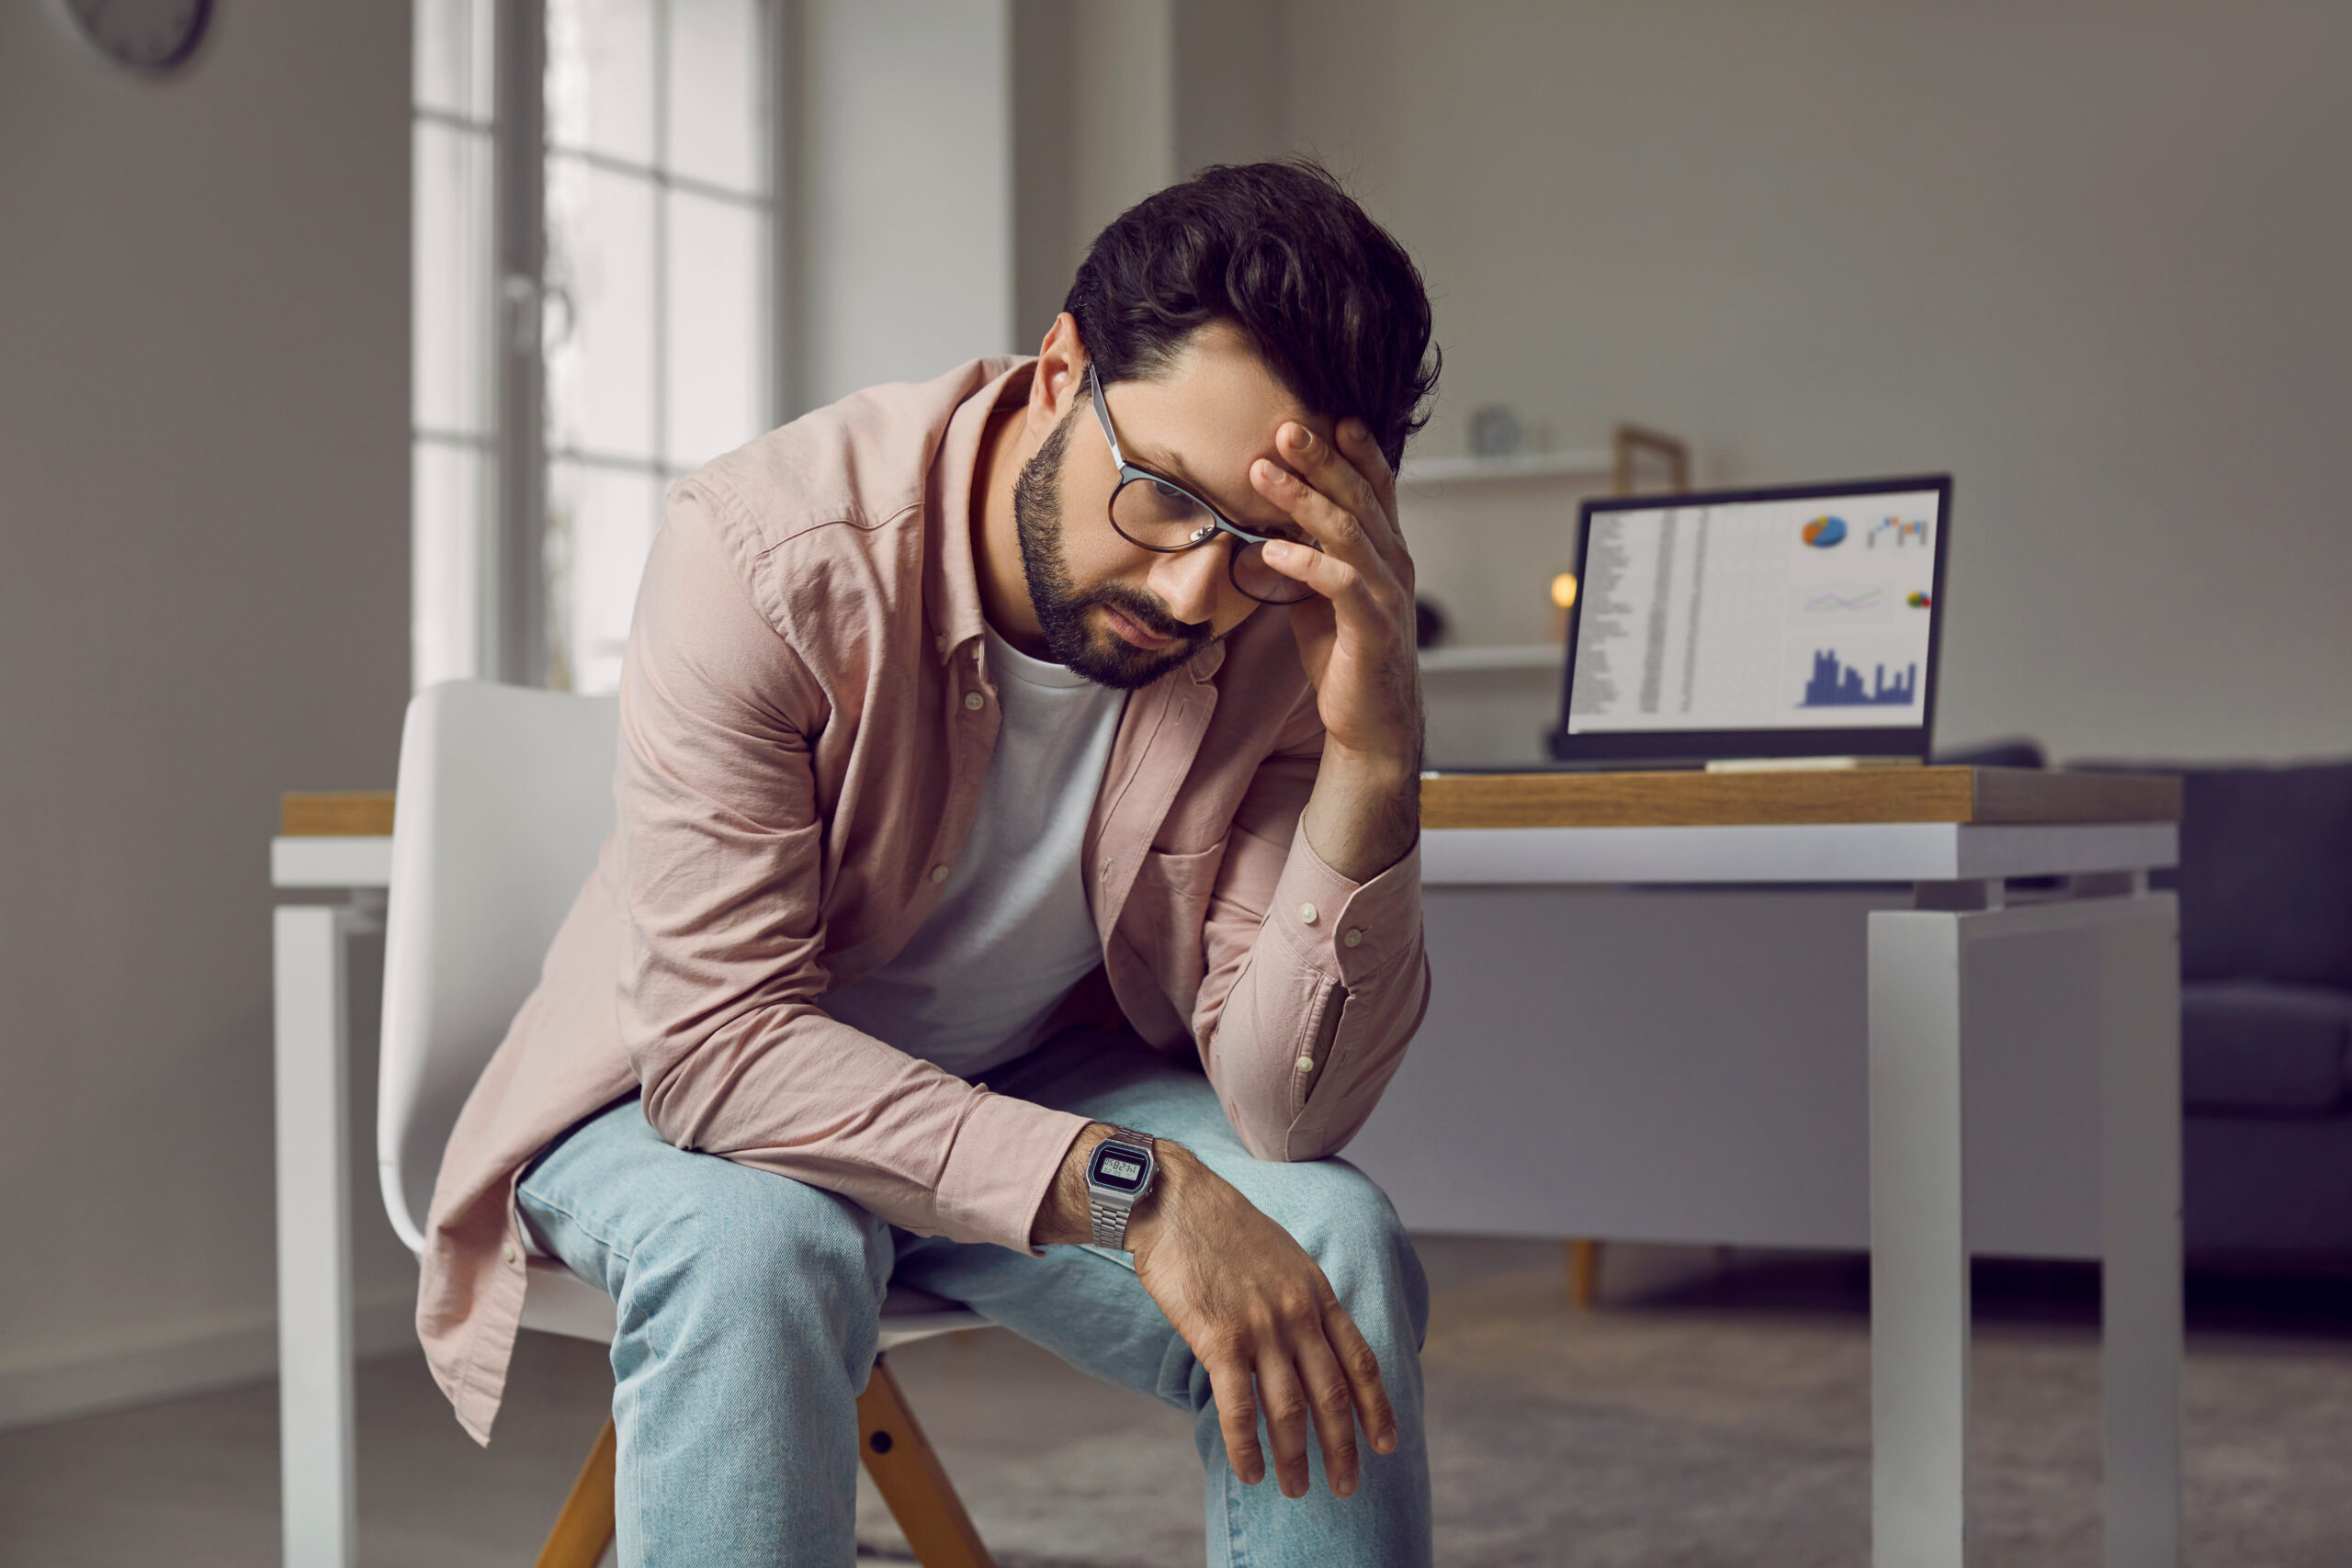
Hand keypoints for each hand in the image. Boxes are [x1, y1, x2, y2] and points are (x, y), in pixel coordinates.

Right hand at [1032, 1128, 1398, 1497]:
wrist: (1174, 1201)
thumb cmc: (1221, 1228)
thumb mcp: (1281, 1255)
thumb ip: (1300, 1297)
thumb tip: (1311, 1336)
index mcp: (1316, 1292)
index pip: (1360, 1361)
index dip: (1377, 1408)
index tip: (1386, 1444)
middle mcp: (1298, 1313)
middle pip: (1332, 1395)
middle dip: (1343, 1447)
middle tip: (1345, 1487)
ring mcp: (1262, 1328)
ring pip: (1290, 1409)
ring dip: (1296, 1457)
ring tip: (1294, 1489)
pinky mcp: (1220, 1339)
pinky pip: (1240, 1408)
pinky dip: (1247, 1447)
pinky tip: (1250, 1472)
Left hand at [1250, 420, 1423, 881]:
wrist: (1372, 724)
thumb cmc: (1346, 656)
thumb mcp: (1322, 594)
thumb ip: (1307, 555)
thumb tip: (1268, 523)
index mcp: (1385, 551)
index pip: (1377, 487)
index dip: (1357, 450)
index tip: (1328, 415)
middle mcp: (1393, 564)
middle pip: (1359, 497)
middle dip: (1321, 459)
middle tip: (1284, 426)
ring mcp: (1387, 594)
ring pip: (1348, 532)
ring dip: (1304, 499)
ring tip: (1263, 473)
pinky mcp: (1372, 629)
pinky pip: (1340, 585)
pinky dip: (1304, 564)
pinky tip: (1270, 551)